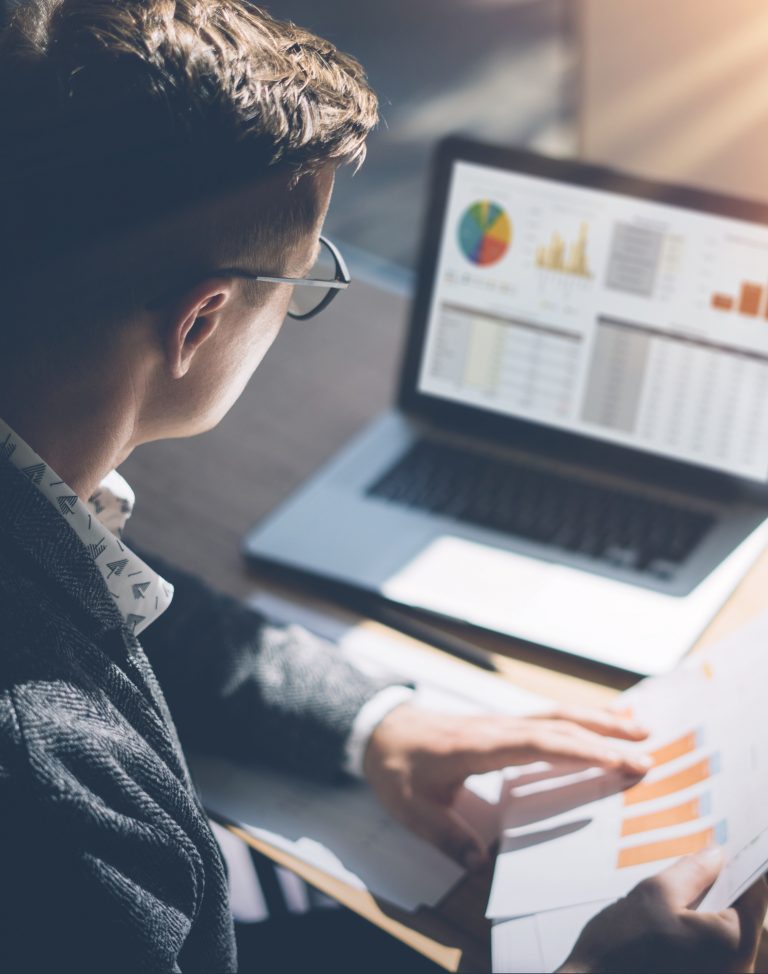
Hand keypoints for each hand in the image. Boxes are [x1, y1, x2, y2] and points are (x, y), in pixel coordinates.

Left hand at [363, 703, 649, 868]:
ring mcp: (502, 721)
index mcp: (481, 746)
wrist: (380, 730)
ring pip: (557, 714)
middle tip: (649, 751)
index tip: (618, 761)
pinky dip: (579, 715)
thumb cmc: (397, 768)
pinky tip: (601, 716)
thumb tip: (478, 864)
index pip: (539, 744)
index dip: (580, 751)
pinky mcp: (504, 724)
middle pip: (558, 725)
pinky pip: (547, 716)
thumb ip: (446, 834)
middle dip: (604, 736)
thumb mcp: (412, 808)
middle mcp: (498, 727)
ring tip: (640, 726)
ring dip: (599, 718)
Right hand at [559, 849, 767, 973]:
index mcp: (733, 944)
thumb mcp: (654, 894)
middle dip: (720, 890)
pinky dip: (698, 936)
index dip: (739, 866)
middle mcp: (735, 971)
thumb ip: (692, 872)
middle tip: (695, 868)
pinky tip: (671, 927)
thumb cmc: (620, 948)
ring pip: (726, 937)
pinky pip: (711, 955)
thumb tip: (716, 856)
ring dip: (708, 914)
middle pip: (742, 918)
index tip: (724, 850)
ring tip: (676, 898)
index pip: (755, 894)